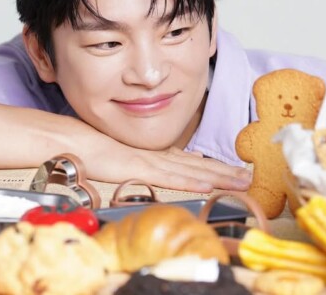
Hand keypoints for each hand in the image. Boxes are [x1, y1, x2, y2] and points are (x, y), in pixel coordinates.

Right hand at [85, 144, 251, 192]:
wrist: (76, 140)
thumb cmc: (95, 149)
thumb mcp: (127, 160)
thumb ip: (148, 165)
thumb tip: (168, 167)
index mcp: (157, 155)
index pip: (193, 163)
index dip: (216, 168)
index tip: (235, 172)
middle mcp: (160, 156)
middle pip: (199, 166)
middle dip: (226, 172)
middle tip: (249, 177)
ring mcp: (152, 161)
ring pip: (192, 171)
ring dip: (219, 177)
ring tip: (241, 181)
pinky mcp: (141, 167)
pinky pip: (170, 177)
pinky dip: (191, 181)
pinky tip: (209, 185)